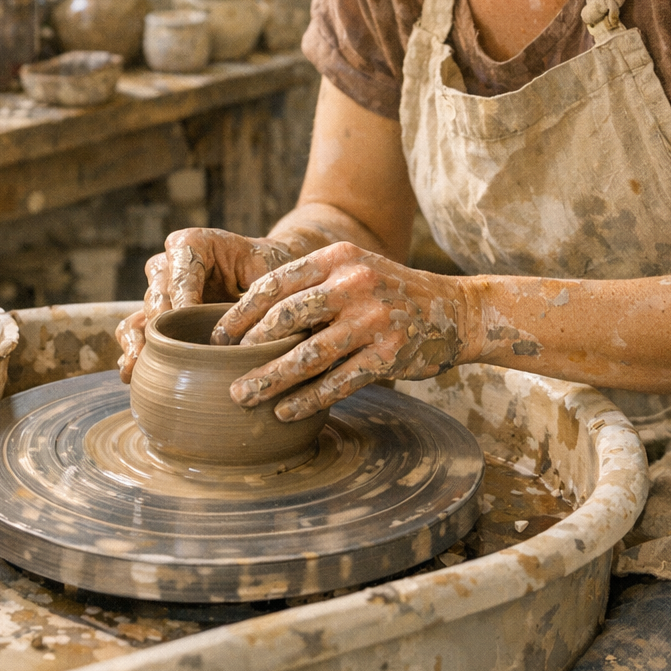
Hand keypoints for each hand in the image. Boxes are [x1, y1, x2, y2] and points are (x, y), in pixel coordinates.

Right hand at [115, 228, 294, 381]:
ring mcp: (159, 293)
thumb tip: (245, 331)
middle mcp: (168, 265)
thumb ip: (254, 292)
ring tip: (136, 366)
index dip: (183, 296)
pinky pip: (135, 332)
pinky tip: (133, 372)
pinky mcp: (155, 318)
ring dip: (136, 342)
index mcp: (192, 244)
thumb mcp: (265, 272)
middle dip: (158, 323)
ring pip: (140, 315)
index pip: (182, 271)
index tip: (188, 317)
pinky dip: (132, 351)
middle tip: (164, 349)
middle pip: (157, 295)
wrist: (261, 276)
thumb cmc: (266, 270)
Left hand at [211, 242, 473, 420]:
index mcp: (337, 259)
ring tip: (242, 396)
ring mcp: (373, 320)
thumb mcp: (352, 271)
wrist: (454, 310)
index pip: (276, 283)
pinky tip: (285, 412)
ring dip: (270, 379)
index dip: (241, 312)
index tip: (216, 336)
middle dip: (248, 347)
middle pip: (286, 318)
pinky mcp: (388, 355)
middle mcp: (354, 284)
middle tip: (221, 370)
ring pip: (308, 355)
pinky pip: (338, 383)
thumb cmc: (388, 293)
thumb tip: (250, 318)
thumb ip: (312, 286)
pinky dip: (307, 400)